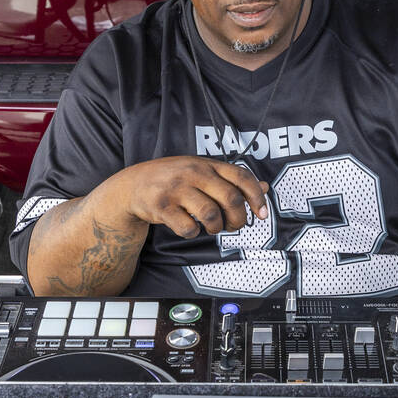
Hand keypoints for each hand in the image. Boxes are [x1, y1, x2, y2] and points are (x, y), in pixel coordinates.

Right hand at [116, 156, 269, 238]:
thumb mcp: (204, 173)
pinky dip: (192, 233)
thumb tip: (264, 187)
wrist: (133, 185)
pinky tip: (188, 227)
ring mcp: (176, 189)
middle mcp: (194, 173)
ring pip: (211, 215)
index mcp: (207, 164)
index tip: (262, 214)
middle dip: (238, 219)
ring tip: (211, 228)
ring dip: (216, 228)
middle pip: (231, 199)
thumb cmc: (175, 180)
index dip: (257, 197)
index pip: (242, 177)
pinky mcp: (161, 207)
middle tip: (233, 226)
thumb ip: (232, 180)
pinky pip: (187, 228)